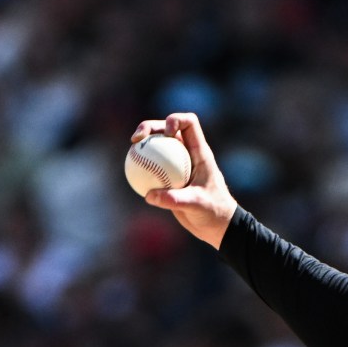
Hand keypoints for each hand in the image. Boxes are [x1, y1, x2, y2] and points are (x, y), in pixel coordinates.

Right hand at [130, 112, 237, 248]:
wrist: (216, 226)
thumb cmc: (214, 212)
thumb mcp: (196, 205)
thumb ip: (175, 199)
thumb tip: (150, 195)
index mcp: (200, 152)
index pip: (189, 123)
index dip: (175, 120)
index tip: (166, 134)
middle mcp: (187, 153)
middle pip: (166, 129)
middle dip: (150, 127)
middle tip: (136, 139)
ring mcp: (177, 164)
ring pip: (157, 146)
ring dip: (142, 144)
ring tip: (131, 151)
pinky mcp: (169, 177)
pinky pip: (152, 165)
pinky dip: (141, 165)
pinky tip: (131, 172)